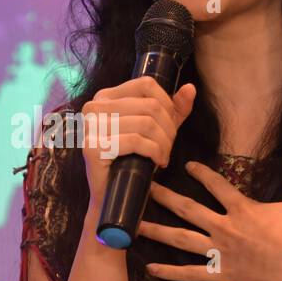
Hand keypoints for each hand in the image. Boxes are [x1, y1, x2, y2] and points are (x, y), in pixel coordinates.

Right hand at [79, 77, 195, 207]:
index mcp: (105, 97)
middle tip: (169, 147)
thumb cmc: (132, 161)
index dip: (167, 103)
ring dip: (164, 143)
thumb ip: (173, 109)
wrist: (111, 196)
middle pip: (149, 105)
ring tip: (164, 156)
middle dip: (168, 128)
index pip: (145, 84)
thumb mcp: (156, 130)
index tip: (171, 125)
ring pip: (146, 123)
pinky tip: (158, 162)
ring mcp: (90, 127)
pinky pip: (136, 141)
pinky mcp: (93, 147)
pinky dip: (154, 152)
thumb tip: (190, 88)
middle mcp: (94, 107)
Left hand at [137, 148, 281, 280]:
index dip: (201, 173)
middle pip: (187, 209)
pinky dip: (170, 273)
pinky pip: (190, 273)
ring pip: (180, 240)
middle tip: (144, 188)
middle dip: (164, 196)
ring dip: (156, 232)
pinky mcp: (220, 273)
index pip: (216, 185)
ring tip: (134, 226)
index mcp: (242, 209)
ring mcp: (219, 251)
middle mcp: (224, 227)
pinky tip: (150, 269)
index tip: (187, 164)